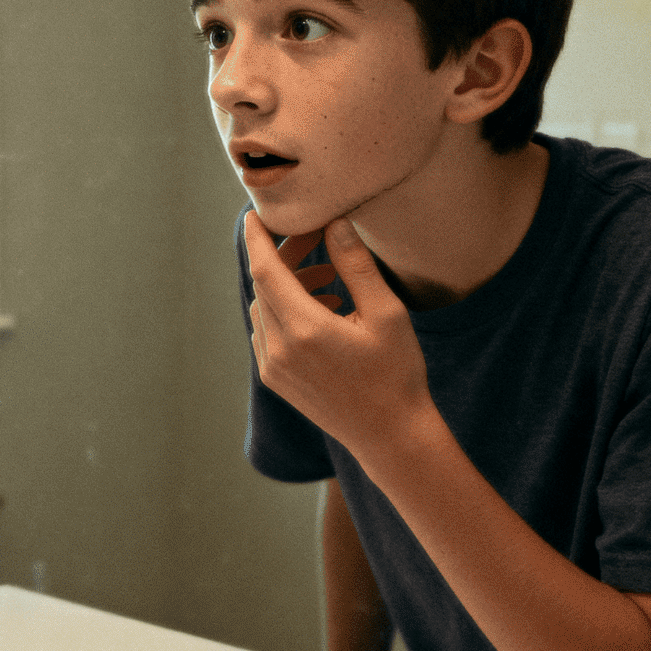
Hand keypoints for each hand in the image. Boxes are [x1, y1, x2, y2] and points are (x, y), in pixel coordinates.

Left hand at [244, 213, 430, 460]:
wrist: (391, 436)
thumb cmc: (397, 374)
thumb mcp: (386, 314)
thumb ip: (356, 265)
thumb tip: (336, 224)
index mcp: (304, 330)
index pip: (265, 270)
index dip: (257, 238)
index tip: (254, 214)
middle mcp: (279, 349)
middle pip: (264, 286)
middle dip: (283, 257)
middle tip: (313, 238)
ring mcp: (273, 368)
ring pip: (264, 308)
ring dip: (288, 286)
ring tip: (330, 280)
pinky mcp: (275, 380)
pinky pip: (266, 332)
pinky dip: (285, 312)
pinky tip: (323, 310)